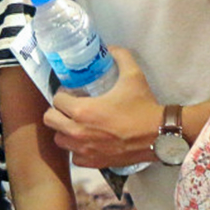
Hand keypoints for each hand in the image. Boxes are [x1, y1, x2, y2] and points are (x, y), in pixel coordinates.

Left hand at [45, 47, 160, 168]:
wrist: (160, 135)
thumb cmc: (144, 106)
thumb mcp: (133, 76)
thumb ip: (121, 57)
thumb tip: (111, 47)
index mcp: (82, 110)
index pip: (56, 100)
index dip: (62, 95)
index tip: (71, 94)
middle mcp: (77, 131)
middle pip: (50, 119)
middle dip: (57, 112)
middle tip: (69, 109)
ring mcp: (82, 149)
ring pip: (58, 139)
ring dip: (64, 131)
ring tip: (76, 125)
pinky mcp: (92, 162)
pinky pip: (73, 156)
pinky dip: (77, 150)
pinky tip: (86, 142)